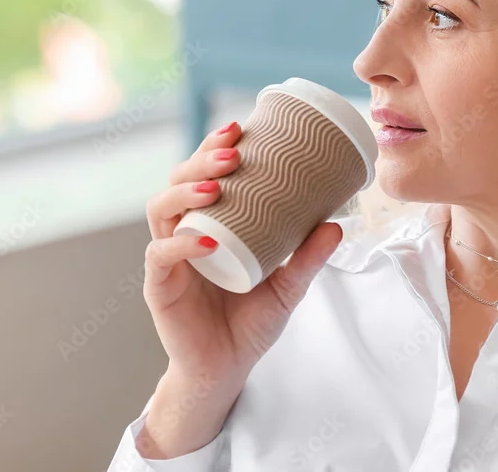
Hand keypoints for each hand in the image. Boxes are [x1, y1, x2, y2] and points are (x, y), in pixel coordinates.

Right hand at [143, 120, 343, 382]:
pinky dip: (181, 245)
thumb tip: (337, 223)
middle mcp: (183, 233)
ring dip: (185, 192)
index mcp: (209, 223)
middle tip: (232, 153)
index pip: (202, 174)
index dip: (213, 146)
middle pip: (176, 182)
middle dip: (200, 160)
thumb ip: (307, 258)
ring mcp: (168, 259)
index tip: (239, 127)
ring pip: (160, 211)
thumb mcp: (288, 286)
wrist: (227, 369)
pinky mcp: (159, 287)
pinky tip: (205, 240)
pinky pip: (160, 257)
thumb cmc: (251, 322)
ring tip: (216, 187)